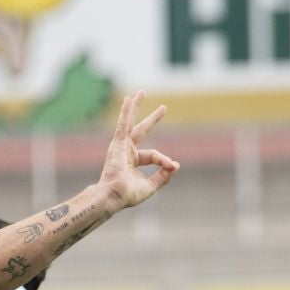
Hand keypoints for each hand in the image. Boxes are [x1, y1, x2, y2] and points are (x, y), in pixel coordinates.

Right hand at [98, 90, 177, 211]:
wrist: (113, 197)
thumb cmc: (127, 195)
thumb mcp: (150, 186)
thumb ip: (163, 177)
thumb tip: (176, 165)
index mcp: (131, 162)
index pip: (153, 155)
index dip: (164, 160)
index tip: (172, 166)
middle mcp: (125, 152)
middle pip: (141, 131)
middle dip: (152, 119)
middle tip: (164, 108)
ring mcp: (120, 146)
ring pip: (129, 122)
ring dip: (135, 107)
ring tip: (141, 92)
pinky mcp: (117, 143)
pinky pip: (123, 124)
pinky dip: (126, 112)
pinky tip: (129, 99)